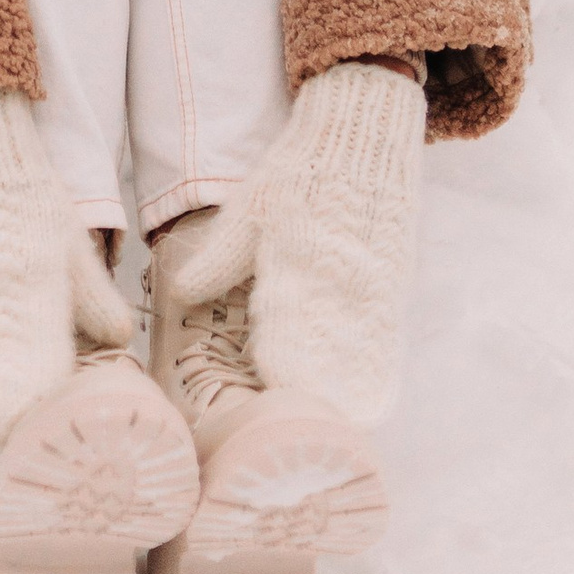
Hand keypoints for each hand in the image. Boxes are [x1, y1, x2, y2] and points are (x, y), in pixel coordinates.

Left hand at [155, 57, 423, 421]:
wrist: (361, 137)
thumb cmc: (297, 175)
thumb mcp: (251, 210)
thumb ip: (219, 259)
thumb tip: (181, 295)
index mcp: (291, 261)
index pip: (283, 332)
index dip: (276, 373)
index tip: (267, 406)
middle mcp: (333, 281)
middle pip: (323, 357)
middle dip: (309, 396)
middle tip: (300, 436)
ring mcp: (369, 286)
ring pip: (356, 355)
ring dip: (342, 392)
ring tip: (336, 435)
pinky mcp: (393, 285)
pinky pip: (383, 339)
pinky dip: (374, 372)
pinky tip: (369, 404)